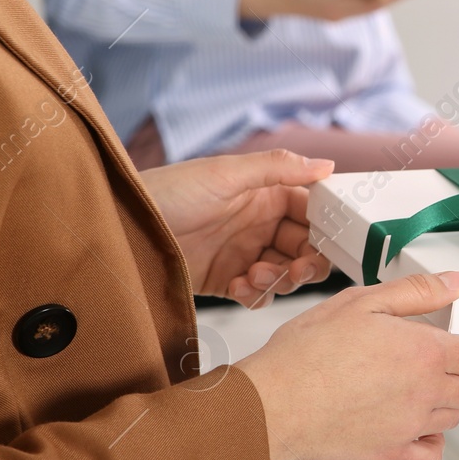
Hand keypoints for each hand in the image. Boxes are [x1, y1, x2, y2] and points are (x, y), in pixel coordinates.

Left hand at [140, 149, 333, 307]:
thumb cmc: (169, 191)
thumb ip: (278, 168)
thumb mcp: (226, 173)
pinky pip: (257, 293)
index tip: (337, 241)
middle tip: (298, 269)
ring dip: (281, 279)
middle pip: (306, 247)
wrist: (121, 229)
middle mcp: (260, 224)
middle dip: (309, 261)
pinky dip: (256, 294)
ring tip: (256, 276)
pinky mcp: (226, 280)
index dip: (328, 226)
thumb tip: (328, 165)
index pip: (312, 211)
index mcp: (265, 194)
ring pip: (286, 273)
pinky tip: (239, 286)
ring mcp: (244, 253)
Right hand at [235, 272, 458, 459]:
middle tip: (455, 367)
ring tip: (419, 389)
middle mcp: (427, 393)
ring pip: (454, 419)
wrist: (272, 405)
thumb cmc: (308, 351)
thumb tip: (457, 282)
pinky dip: (431, 440)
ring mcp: (410, 427)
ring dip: (449, 404)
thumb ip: (417, 293)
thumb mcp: (363, 302)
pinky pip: (430, 453)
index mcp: (427, 354)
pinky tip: (414, 426)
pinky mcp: (389, 453)